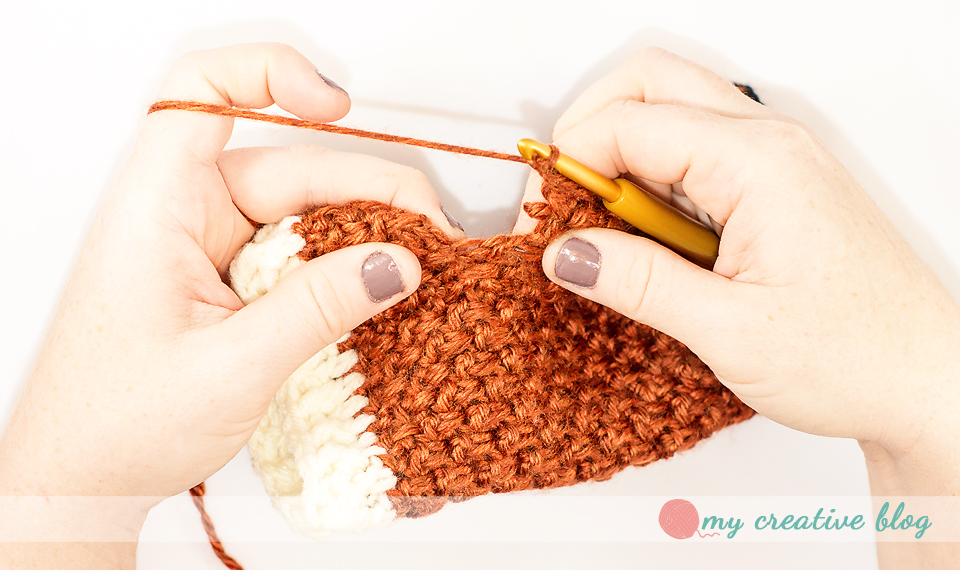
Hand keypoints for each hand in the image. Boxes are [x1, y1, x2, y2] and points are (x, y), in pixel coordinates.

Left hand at [0, 43, 460, 548]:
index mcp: (158, 208)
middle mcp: (184, 213)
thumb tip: (397, 263)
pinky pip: (296, 252)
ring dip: (361, 233)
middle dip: (368, 189)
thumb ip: (318, 310)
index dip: (272, 73)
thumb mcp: (230, 369)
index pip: (201, 93)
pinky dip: (339, 267)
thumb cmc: (116, 425)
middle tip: (429, 234)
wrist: (81, 480)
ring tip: (417, 269)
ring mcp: (209, 246)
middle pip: (289, 164)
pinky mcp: (230, 279)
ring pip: (301, 211)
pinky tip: (376, 293)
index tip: (338, 107)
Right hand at [533, 49, 959, 494]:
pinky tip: (649, 242)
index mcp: (757, 162)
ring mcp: (773, 161)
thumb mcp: (729, 330)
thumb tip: (565, 253)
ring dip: (622, 159)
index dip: (571, 162)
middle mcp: (768, 143)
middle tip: (563, 199)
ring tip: (608, 233)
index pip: (631, 122)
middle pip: (651, 83)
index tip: (543, 217)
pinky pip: (695, 155)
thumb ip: (636, 283)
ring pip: (670, 114)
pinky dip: (653, 184)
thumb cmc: (857, 356)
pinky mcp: (772, 188)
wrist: (928, 383)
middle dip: (590, 128)